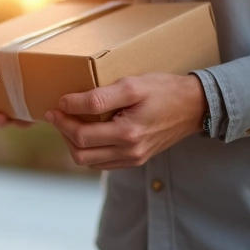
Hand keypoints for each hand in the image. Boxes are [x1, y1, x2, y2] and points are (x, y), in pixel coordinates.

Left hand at [44, 73, 206, 169]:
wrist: (194, 106)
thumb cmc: (164, 91)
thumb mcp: (132, 86)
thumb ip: (98, 97)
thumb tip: (67, 103)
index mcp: (127, 134)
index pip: (81, 134)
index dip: (62, 120)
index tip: (55, 105)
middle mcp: (129, 152)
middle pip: (80, 153)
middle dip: (64, 133)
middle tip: (57, 115)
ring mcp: (132, 159)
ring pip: (89, 162)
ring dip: (74, 144)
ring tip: (69, 123)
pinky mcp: (135, 160)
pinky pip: (102, 163)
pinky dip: (89, 150)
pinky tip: (87, 133)